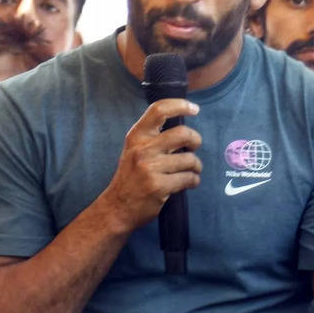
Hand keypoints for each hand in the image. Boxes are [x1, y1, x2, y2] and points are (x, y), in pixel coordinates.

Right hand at [99, 99, 201, 233]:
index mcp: (136, 136)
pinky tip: (190, 182)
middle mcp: (143, 149)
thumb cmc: (130, 177)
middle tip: (195, 146)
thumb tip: (181, 126)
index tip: (194, 108)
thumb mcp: (134, 150)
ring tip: (192, 170)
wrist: (117, 207)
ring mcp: (150, 168)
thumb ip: (152, 137)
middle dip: (196, 140)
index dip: (180, 105)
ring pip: (189, 159)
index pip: (159, 110)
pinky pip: (188, 178)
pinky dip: (193, 180)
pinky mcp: (159, 187)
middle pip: (182, 134)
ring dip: (196, 166)